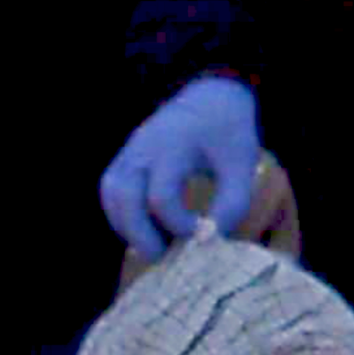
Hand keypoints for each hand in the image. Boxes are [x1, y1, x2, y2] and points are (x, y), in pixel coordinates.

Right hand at [99, 76, 261, 259]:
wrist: (212, 97)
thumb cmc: (228, 133)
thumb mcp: (242, 165)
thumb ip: (232, 204)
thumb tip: (209, 241)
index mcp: (176, 145)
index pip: (161, 195)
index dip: (177, 224)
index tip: (202, 232)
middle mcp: (145, 147)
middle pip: (124, 196)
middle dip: (140, 234)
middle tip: (166, 257)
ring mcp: (131, 151)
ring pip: (111, 194)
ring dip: (127, 226)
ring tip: (155, 246)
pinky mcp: (126, 158)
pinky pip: (111, 190)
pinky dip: (122, 215)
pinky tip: (147, 230)